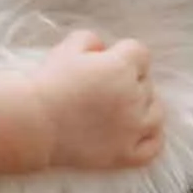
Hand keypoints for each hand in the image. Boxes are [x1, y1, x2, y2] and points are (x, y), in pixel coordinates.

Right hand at [30, 30, 164, 171]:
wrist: (35, 122)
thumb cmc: (49, 82)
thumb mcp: (66, 48)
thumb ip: (90, 39)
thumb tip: (102, 48)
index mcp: (120, 68)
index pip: (140, 53)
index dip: (124, 54)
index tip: (109, 60)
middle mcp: (134, 97)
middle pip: (147, 82)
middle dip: (130, 79)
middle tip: (105, 85)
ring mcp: (134, 128)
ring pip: (157, 113)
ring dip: (144, 106)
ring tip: (123, 108)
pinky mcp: (127, 154)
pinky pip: (155, 146)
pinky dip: (151, 137)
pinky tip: (139, 131)